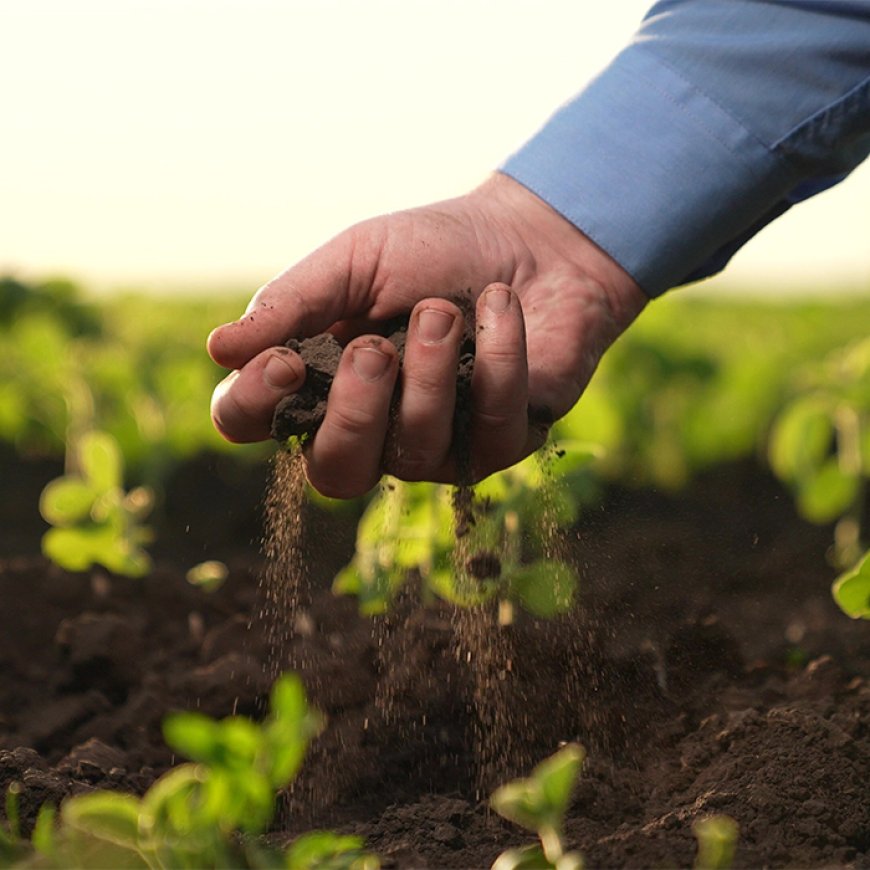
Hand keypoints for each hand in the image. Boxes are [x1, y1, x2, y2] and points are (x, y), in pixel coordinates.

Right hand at [207, 172, 646, 497]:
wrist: (533, 239)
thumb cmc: (433, 250)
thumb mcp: (355, 260)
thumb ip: (293, 302)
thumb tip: (220, 349)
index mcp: (315, 382)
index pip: (250, 424)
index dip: (253, 407)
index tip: (283, 362)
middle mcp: (370, 429)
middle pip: (334, 473)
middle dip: (355, 412)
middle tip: (375, 347)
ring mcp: (436, 448)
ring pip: (415, 453)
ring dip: (428, 374)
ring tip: (445, 310)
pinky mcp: (500, 446)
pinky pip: (491, 433)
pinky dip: (498, 360)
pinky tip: (500, 307)